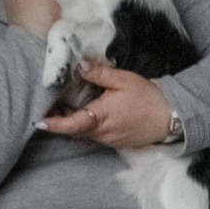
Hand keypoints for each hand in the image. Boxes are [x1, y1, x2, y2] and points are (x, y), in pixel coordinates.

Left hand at [41, 59, 177, 147]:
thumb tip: (79, 66)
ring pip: (84, 134)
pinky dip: (87, 127)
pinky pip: (95, 137)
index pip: (71, 124)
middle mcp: (102, 133)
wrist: (171, 117)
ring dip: (74, 124)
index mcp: (101, 117)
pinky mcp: (116, 143)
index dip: (54, 124)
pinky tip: (89, 115)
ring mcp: (109, 140)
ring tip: (66, 109)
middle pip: (73, 130)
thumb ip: (99, 74)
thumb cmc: (148, 98)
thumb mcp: (124, 80)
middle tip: (50, 106)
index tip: (39, 122)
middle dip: (60, 120)